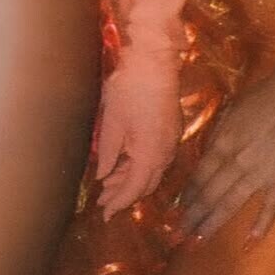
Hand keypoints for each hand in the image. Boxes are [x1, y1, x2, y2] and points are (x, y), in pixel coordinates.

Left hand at [96, 49, 181, 219]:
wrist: (154, 61)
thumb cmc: (129, 89)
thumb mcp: (112, 122)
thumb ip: (109, 153)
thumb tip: (103, 176)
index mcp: (150, 154)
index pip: (133, 189)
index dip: (117, 203)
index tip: (104, 214)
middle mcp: (166, 153)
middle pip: (146, 184)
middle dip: (124, 194)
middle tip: (103, 199)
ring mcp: (172, 141)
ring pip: (152, 171)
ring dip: (132, 179)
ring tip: (108, 182)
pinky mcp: (171, 130)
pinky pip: (157, 158)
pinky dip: (141, 165)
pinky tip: (125, 161)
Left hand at [181, 72, 274, 242]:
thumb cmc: (264, 98)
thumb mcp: (234, 109)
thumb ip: (220, 132)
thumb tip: (208, 152)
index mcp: (223, 142)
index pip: (198, 176)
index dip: (185, 196)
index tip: (173, 212)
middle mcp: (236, 162)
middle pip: (209, 194)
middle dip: (191, 216)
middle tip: (177, 236)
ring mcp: (259, 174)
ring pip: (231, 204)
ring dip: (212, 224)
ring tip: (197, 242)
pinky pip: (269, 208)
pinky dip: (260, 225)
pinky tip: (249, 242)